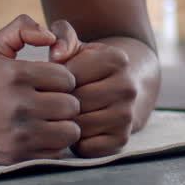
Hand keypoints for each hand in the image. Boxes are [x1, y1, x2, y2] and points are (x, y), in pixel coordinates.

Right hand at [0, 15, 80, 163]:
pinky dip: (53, 146)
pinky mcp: (18, 156)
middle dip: (65, 103)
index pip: (67, 78)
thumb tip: (51, 36)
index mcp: (16, 75)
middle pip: (72, 105)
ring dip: (63, 126)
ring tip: (50, 121)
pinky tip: (39, 137)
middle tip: (52, 104)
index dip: (62, 81)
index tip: (50, 85)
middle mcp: (19, 104)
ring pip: (70, 130)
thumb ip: (22, 28)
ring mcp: (19, 133)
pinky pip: (56, 151)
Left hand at [49, 20, 137, 157]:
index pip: (69, 76)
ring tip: (65, 115)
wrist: (119, 91)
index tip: (59, 81)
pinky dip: (75, 142)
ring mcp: (127, 115)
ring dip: (66, 123)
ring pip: (78, 126)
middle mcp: (127, 87)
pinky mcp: (122, 140)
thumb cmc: (88, 67)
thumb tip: (57, 55)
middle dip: (60, 103)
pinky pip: (86, 147)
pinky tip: (76, 130)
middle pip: (74, 102)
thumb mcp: (78, 47)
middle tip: (57, 102)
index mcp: (117, 59)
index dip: (56, 81)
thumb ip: (62, 36)